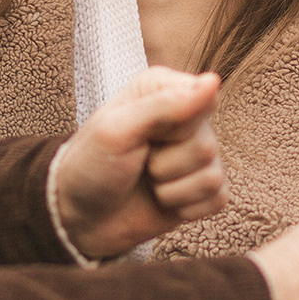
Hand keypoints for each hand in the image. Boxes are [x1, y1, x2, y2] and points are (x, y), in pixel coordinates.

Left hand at [54, 67, 227, 260]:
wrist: (80, 218)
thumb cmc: (91, 165)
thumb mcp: (117, 129)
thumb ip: (165, 105)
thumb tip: (213, 81)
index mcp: (165, 90)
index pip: (202, 101)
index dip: (174, 127)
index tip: (143, 135)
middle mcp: (187, 118)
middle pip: (207, 145)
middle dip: (166, 164)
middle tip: (138, 161)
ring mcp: (197, 155)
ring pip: (212, 176)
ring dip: (171, 189)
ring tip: (147, 180)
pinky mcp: (204, 189)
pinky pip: (218, 199)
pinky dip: (185, 208)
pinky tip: (162, 200)